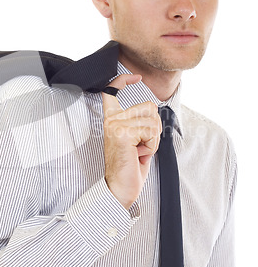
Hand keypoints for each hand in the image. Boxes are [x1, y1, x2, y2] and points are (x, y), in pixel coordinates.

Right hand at [102, 74, 161, 209]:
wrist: (120, 189)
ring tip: (140, 150)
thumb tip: (153, 109)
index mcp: (112, 120)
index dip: (124, 80)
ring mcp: (116, 125)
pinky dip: (152, 145)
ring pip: (152, 120)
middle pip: (149, 107)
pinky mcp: (123, 133)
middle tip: (143, 144)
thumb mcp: (136, 140)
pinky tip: (139, 153)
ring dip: (153, 139)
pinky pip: (151, 131)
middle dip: (154, 127)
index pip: (112, 91)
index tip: (136, 77)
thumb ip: (140, 123)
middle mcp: (111, 120)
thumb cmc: (129, 168)